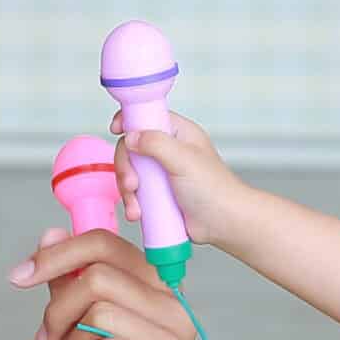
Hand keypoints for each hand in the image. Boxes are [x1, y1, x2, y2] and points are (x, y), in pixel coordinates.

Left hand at [8, 225, 199, 339]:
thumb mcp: (66, 318)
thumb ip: (64, 276)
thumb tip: (51, 233)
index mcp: (155, 285)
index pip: (107, 244)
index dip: (58, 254)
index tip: (21, 275)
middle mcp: (175, 309)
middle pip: (100, 277)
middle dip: (58, 306)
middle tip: (46, 333)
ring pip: (104, 312)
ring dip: (72, 335)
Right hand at [110, 109, 253, 252]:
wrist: (224, 224)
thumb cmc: (215, 189)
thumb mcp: (184, 160)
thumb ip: (156, 143)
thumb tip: (131, 136)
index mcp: (179, 134)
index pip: (148, 116)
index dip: (129, 120)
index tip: (116, 129)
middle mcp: (169, 150)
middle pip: (132, 147)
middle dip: (126, 167)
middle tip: (133, 184)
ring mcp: (162, 173)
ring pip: (130, 172)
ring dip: (127, 190)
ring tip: (136, 206)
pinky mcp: (158, 194)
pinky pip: (135, 192)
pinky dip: (132, 202)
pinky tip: (137, 213)